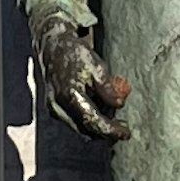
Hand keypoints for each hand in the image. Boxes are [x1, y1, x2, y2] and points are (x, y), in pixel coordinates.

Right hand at [32, 7, 130, 140]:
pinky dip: (87, 121)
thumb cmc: (76, 54)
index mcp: (69, 95)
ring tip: (113, 120)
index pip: (93, 121)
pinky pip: (74, 122)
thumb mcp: (97, 67)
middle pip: (86, 130)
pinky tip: (99, 112)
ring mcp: (54, 109)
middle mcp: (58, 106)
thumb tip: (119, 104)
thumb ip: (107, 88)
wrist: (53, 47)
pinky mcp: (53, 109)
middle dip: (105, 132)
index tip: (126, 133)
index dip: (111, 130)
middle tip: (122, 128)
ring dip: (96, 128)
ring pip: (79, 128)